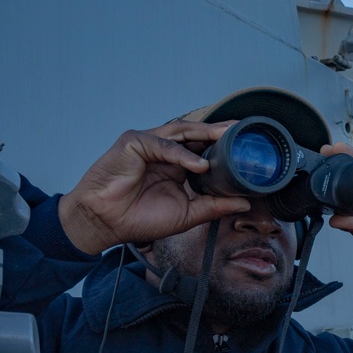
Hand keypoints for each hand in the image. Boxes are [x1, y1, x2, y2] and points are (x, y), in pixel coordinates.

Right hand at [58, 120, 252, 254]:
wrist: (106, 223)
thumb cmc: (140, 218)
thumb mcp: (188, 213)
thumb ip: (215, 206)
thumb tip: (245, 203)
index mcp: (177, 164)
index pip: (204, 148)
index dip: (223, 145)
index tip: (247, 146)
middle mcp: (164, 150)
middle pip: (195, 135)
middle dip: (219, 132)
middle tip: (243, 129)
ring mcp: (148, 143)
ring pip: (181, 132)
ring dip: (205, 134)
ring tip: (227, 137)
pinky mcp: (133, 143)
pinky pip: (163, 145)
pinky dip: (182, 154)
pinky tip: (200, 165)